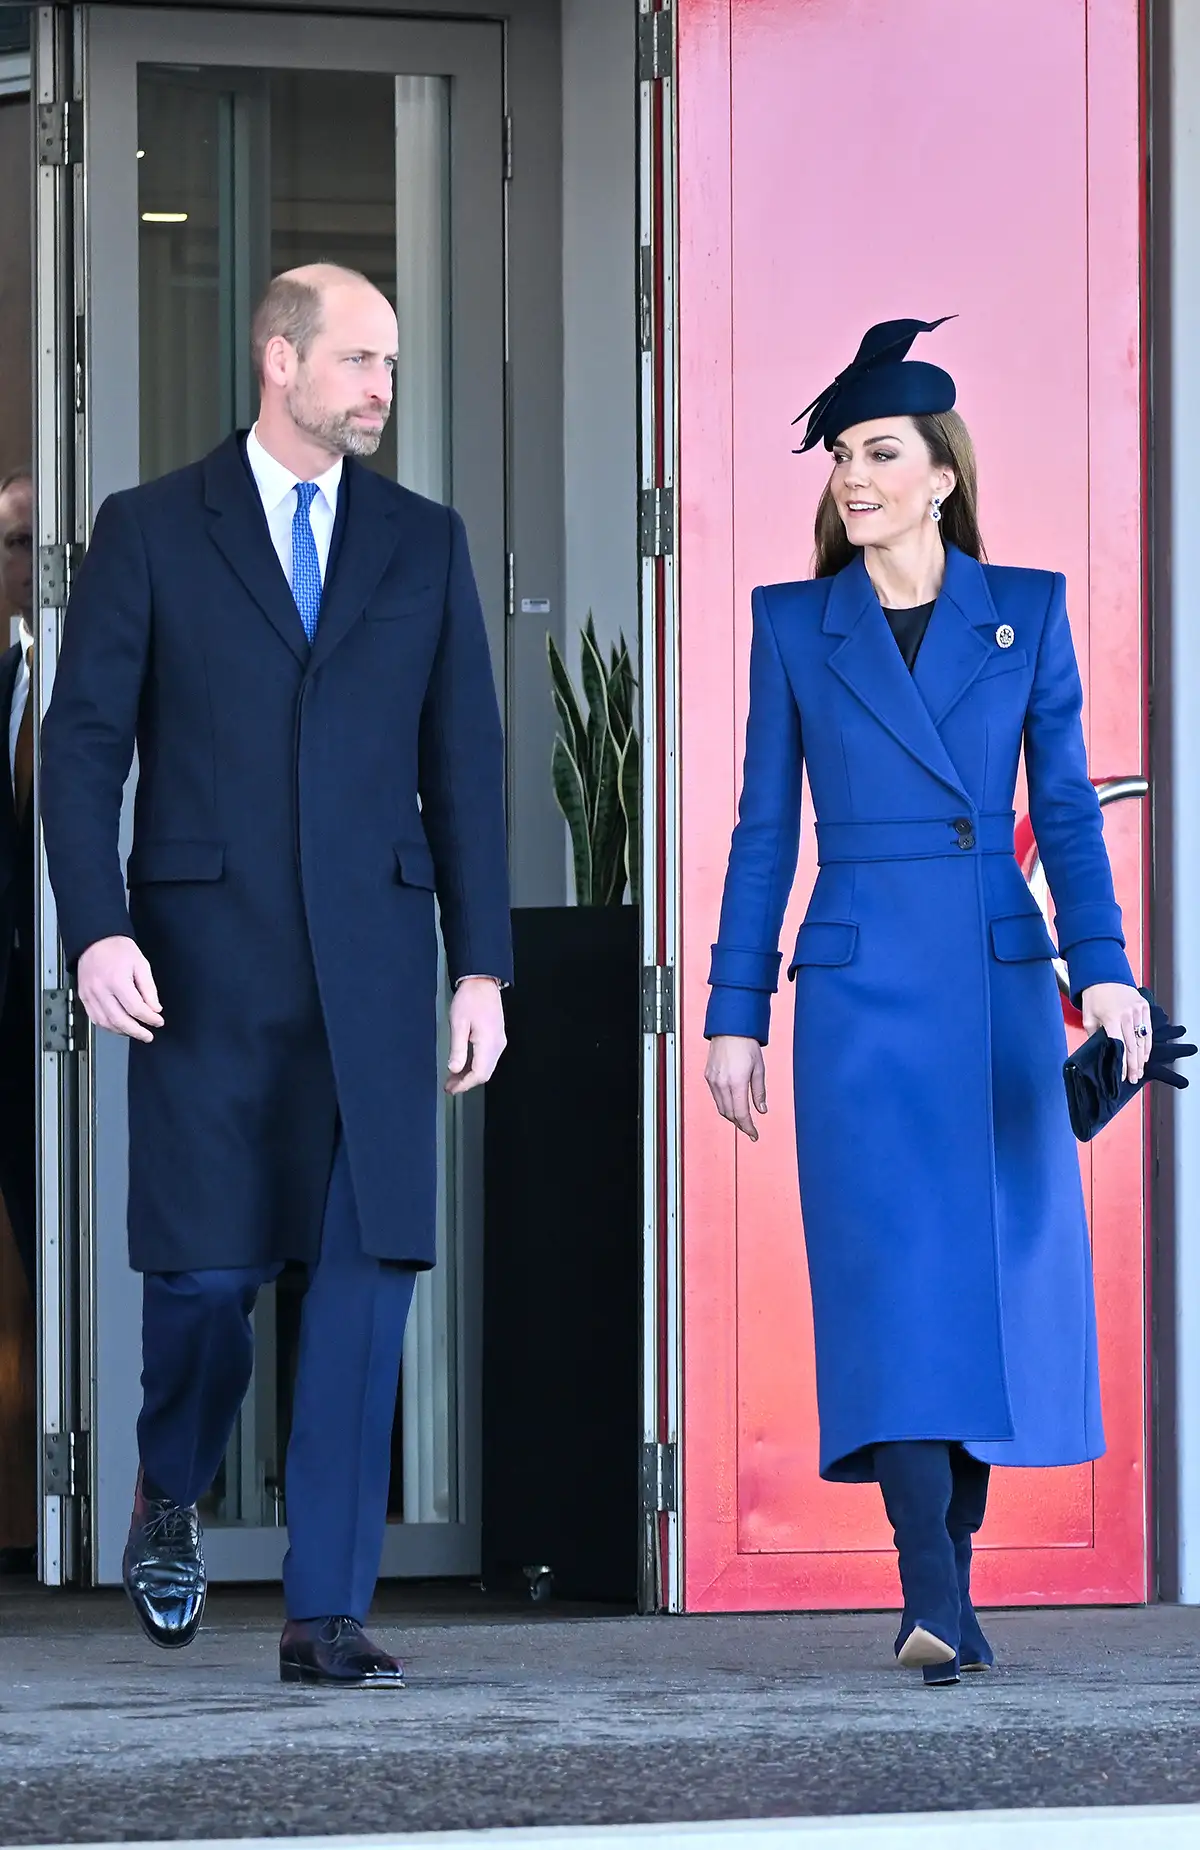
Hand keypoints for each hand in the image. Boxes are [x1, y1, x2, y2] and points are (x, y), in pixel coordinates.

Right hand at [77, 935, 162, 1042]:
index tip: (158, 1021)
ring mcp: (90, 994)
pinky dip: (108, 1026)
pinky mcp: (84, 997)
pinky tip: (119, 1027)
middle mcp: (101, 989)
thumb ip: (149, 989)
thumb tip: (154, 1009)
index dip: (150, 1019)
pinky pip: (95, 1018)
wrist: (96, 939)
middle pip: (120, 1020)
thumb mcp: (141, 964)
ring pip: (106, 1023)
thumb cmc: (118, 948)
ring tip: (135, 1032)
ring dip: (122, 1031)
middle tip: (148, 1035)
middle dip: (137, 1032)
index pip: (136, 1008)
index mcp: (117, 980)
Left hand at [445, 977, 506, 1095]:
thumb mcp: (458, 1023)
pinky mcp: (497, 1037)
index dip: (464, 1085)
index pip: (479, 1073)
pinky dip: (475, 1066)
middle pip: (484, 1073)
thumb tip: (454, 1069)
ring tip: (453, 1078)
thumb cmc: (470, 998)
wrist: (482, 983)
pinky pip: (488, 1058)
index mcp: (488, 1042)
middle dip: (467, 1083)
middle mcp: (497, 1044)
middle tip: (450, 1086)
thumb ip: (457, 1048)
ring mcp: (499, 1041)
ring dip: (470, 1075)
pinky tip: (463, 1065)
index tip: (452, 1088)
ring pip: (486, 1067)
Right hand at [705, 1034, 767, 1139]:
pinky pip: (716, 1097)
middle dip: (740, 1124)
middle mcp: (722, 1083)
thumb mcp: (759, 1069)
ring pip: (721, 1107)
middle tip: (750, 1129)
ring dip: (732, 1116)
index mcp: (736, 1082)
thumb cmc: (746, 1044)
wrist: (730, 1028)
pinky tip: (732, 1104)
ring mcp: (713, 1080)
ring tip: (742, 1119)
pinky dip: (724, 1105)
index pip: (741, 1114)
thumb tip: (761, 1109)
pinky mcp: (709, 1076)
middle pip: (730, 1114)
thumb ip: (759, 1092)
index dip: (748, 1128)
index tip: (754, 1134)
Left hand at [1081, 982, 1151, 1084]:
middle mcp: (1127, 1015)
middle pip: (1133, 1046)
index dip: (1122, 1064)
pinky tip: (1145, 1056)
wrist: (1103, 975)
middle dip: (1134, 1066)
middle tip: (1134, 1079)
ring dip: (1142, 1058)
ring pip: (1143, 1040)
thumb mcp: (1088, 1018)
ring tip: (1140, 1072)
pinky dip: (1147, 1044)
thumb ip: (1095, 1036)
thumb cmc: (1093, 997)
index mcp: (1111, 1018)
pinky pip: (1149, 1030)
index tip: (1122, 1076)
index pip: (1119, 1047)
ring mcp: (1138, 1010)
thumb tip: (1101, 1053)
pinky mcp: (1144, 1007)